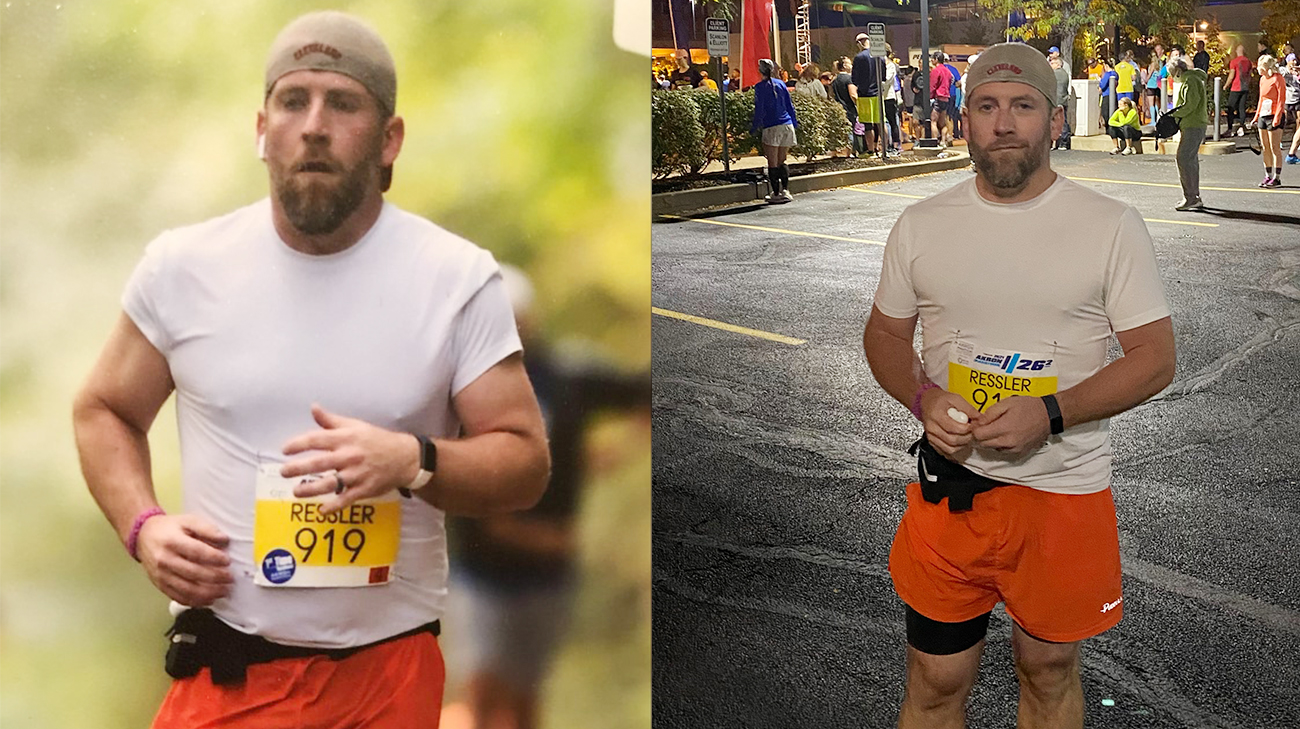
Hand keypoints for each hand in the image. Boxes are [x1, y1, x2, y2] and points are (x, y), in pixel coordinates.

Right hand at [136, 514, 231, 606]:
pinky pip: (178, 597)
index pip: (196, 552)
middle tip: (230, 579)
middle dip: (215, 578)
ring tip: (224, 591)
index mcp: (172, 541)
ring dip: (208, 593)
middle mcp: (164, 560)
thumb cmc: (169, 528)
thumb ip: (206, 529)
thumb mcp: (188, 520)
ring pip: (187, 589)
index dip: (214, 558)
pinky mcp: (159, 585)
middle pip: (193, 573)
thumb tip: (224, 540)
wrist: (143, 536)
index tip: (228, 561)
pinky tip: (209, 600)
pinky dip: (195, 602)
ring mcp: (161, 575)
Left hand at [280, 404, 420, 514]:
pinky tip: (321, 510)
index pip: (316, 439)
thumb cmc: (376, 440)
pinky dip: (333, 506)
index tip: (285, 450)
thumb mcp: (355, 425)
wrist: (404, 457)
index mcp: (346, 438)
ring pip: (330, 483)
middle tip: (284, 471)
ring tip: (297, 491)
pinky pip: (346, 499)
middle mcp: (349, 456)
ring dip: (310, 489)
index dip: (298, 444)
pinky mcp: (364, 489)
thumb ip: (331, 420)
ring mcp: (357, 474)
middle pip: (319, 463)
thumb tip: (313, 408)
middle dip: (298, 468)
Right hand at [920, 387, 981, 456]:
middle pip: (953, 440)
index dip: (968, 429)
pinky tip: (960, 443)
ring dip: (962, 445)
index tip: (974, 425)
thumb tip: (980, 419)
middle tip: (972, 432)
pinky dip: (955, 450)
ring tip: (966, 436)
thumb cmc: (940, 400)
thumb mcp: (955, 398)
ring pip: (950, 449)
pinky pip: (945, 452)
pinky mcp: (931, 442)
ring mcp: (931, 436)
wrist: (926, 402)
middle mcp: (932, 427)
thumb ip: (968, 409)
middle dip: (967, 438)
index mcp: (937, 415)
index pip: (955, 428)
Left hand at [970, 395, 1049, 454]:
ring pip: (991, 448)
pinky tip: (1005, 434)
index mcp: (1004, 428)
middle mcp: (1008, 441)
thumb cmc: (1028, 407)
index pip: (978, 436)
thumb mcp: (1006, 403)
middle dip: (981, 435)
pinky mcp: (1019, 452)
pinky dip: (999, 444)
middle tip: (986, 425)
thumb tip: (978, 422)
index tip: (977, 423)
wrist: (1048, 416)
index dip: (975, 429)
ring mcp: (1014, 449)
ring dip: (990, 440)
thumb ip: (989, 413)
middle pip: (983, 444)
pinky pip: (1002, 450)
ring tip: (997, 428)